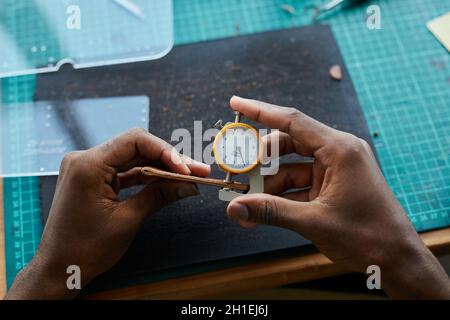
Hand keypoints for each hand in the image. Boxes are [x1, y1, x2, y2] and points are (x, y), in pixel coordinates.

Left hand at [6, 128, 209, 299]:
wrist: (59, 269)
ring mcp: (88, 168)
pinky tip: (167, 182)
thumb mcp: (128, 220)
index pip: (135, 141)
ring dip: (160, 168)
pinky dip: (146, 176)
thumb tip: (188, 185)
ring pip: (133, 158)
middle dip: (168, 159)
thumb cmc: (85, 249)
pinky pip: (124, 170)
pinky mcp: (93, 178)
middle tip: (196, 171)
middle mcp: (85, 159)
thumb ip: (159, 196)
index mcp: (88, 165)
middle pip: (136, 148)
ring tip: (187, 177)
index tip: (186, 168)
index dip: (166, 151)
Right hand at [227, 96, 449, 298]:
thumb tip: (235, 207)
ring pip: (291, 168)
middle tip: (237, 171)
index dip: (261, 111)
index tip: (237, 103)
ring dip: (268, 185)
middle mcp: (338, 153)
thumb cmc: (367, 236)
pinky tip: (261, 211)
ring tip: (246, 201)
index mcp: (340, 150)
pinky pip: (299, 185)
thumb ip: (271, 211)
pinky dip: (280, 197)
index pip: (293, 121)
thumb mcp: (314, 222)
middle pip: (288, 144)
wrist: (396, 261)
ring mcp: (335, 171)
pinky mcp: (332, 186)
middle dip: (261, 160)